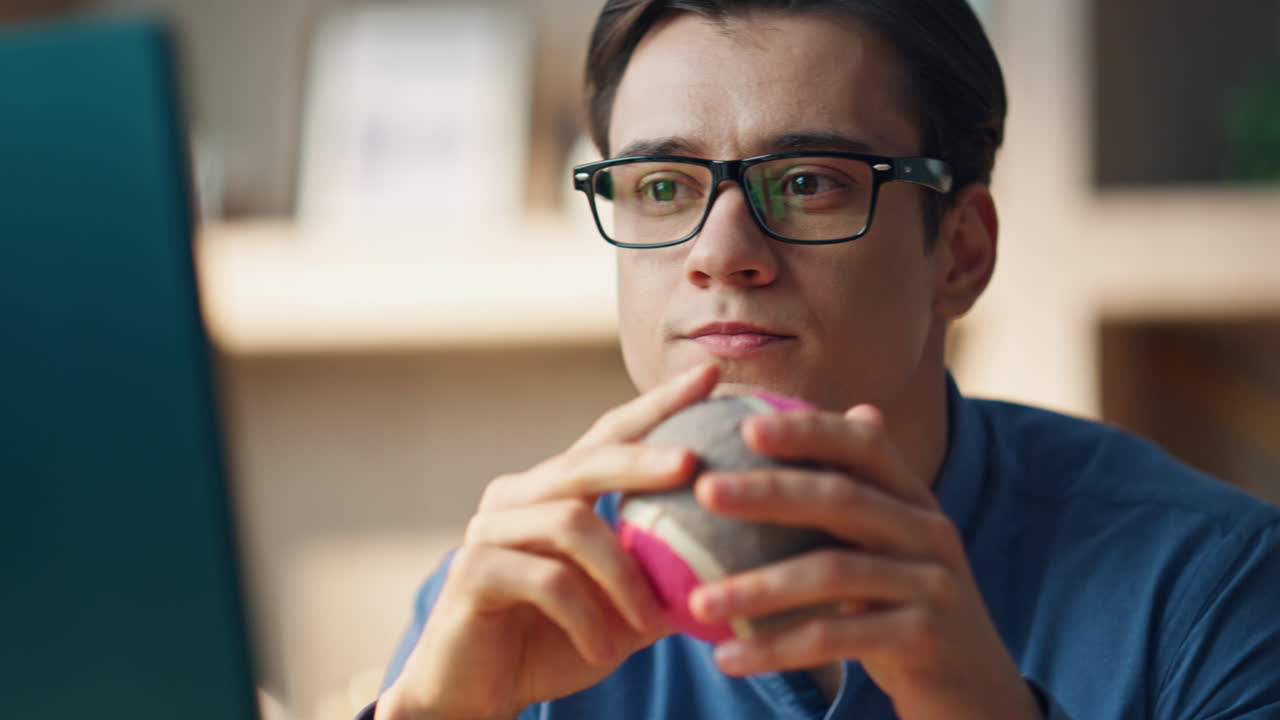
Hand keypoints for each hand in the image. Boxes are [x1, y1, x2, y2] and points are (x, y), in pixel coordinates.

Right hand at [376, 364, 719, 719]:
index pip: (607, 436)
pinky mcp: (471, 573)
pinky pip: (545, 579)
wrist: (475, 699)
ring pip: (571, 522)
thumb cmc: (551, 645)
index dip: (657, 405)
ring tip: (653, 621)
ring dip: (624, 575)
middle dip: (643, 458)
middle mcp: (515, 498)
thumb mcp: (620, 607)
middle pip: (584, 460)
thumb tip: (738, 558)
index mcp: (550, 493)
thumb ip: (661, 575)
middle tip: (693, 461)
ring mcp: (487, 531)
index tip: (711, 375)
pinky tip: (606, 651)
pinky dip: (587, 616)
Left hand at [685, 405, 1042, 719]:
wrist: (975, 687)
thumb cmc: (906, 604)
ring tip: (697, 603)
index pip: (864, 444)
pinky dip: (776, 648)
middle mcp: (928, 530)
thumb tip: (812, 417)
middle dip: (769, 491)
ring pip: (832, 573)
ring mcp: (931, 583)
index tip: (746, 426)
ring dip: (757, 588)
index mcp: (912, 498)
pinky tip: (727, 658)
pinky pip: (835, 638)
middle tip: (704, 490)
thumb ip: (849, 495)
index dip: (809, 430)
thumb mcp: (885, 546)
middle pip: (843, 499)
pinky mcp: (924, 637)